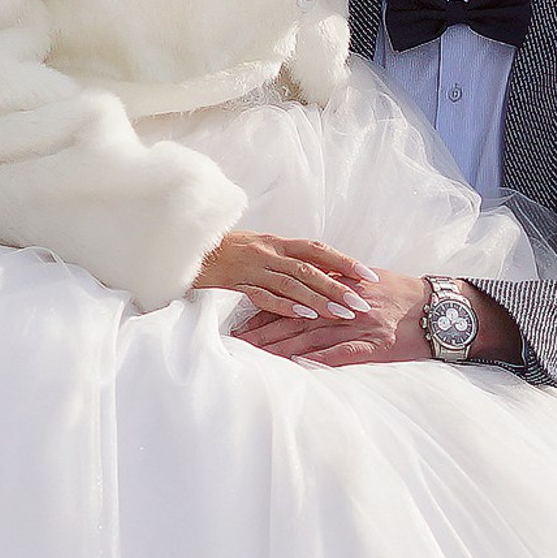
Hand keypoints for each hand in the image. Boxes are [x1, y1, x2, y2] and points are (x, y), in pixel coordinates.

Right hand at [193, 231, 376, 323]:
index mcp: (276, 242)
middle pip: (310, 268)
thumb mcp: (258, 249)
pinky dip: (285, 305)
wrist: (187, 249)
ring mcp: (252, 267)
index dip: (344, 261)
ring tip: (341, 313)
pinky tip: (303, 315)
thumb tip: (316, 272)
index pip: (317, 249)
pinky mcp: (235, 283)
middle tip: (362, 302)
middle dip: (338, 285)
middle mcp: (268, 252)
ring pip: (292, 282)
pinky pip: (263, 295)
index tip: (368, 275)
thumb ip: (284, 259)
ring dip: (318, 298)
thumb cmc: (226, 251)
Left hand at [233, 272, 520, 369]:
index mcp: (342, 288)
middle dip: (264, 331)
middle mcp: (347, 304)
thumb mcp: (367, 284)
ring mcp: (361, 326)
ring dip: (280, 348)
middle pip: (297, 318)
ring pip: (312, 336)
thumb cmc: (402, 296)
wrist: (439, 310)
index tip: (242, 320)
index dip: (267, 309)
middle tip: (236, 342)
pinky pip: (344, 354)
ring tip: (254, 356)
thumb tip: (304, 293)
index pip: (298, 298)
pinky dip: (320, 359)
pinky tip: (298, 365)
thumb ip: (336, 288)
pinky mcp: (375, 347)